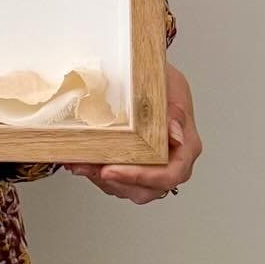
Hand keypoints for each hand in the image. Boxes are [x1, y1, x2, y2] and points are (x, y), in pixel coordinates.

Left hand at [63, 63, 200, 202]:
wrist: (151, 75)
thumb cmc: (164, 81)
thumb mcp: (172, 87)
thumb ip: (175, 113)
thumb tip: (176, 135)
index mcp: (185, 147)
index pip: (170, 174)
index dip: (141, 177)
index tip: (112, 170)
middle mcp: (171, 162)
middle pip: (146, 189)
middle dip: (115, 182)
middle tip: (89, 167)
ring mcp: (152, 165)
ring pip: (129, 188)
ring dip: (102, 180)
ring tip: (79, 164)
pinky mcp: (134, 163)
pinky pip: (117, 179)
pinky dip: (97, 173)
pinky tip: (81, 161)